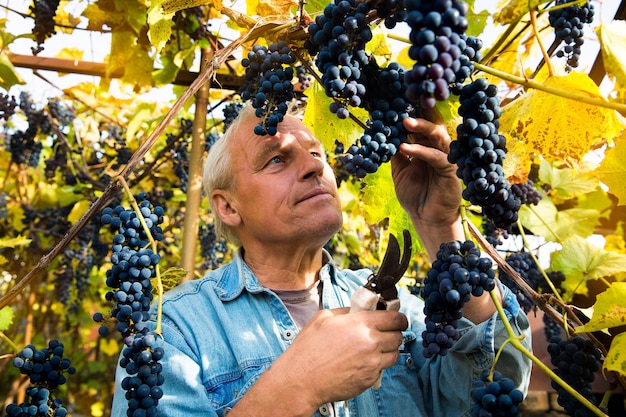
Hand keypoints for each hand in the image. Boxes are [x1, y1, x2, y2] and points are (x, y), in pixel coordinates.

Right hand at [228, 308, 407, 416]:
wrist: (301, 379)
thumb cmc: (308, 349)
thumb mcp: (323, 318)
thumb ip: (346, 311)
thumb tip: (359, 311)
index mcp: (361, 324)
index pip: (395, 318)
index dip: (399, 317)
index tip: (397, 319)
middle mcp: (371, 343)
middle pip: (398, 336)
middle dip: (393, 333)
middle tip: (384, 333)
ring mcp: (372, 363)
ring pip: (394, 354)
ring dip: (388, 350)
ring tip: (373, 349)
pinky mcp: (369, 380)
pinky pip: (382, 369)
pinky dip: (376, 365)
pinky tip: (361, 363)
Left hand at [391, 109, 463, 257]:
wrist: (425, 219)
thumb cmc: (414, 195)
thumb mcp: (400, 171)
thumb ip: (396, 152)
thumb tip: (385, 132)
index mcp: (428, 146)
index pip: (423, 125)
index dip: (415, 112)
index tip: (400, 99)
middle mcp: (440, 149)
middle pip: (433, 125)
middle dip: (419, 114)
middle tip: (402, 108)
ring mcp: (447, 158)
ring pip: (438, 136)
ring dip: (421, 128)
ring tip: (404, 122)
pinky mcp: (451, 171)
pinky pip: (437, 157)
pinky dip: (421, 151)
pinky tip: (406, 147)